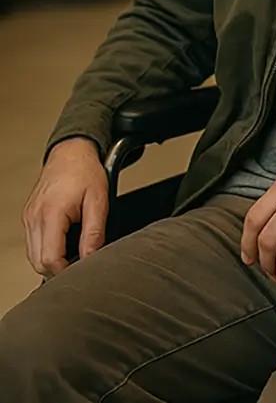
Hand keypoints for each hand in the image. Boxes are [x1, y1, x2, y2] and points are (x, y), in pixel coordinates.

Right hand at [22, 137, 108, 278]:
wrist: (72, 151)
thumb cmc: (85, 171)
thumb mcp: (99, 200)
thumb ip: (94, 232)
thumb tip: (90, 258)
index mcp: (51, 214)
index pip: (49, 259)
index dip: (67, 271)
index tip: (84, 270)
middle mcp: (34, 217)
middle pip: (38, 262)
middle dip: (59, 269)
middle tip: (81, 263)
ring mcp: (29, 217)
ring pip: (33, 255)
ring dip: (52, 259)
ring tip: (75, 250)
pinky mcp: (29, 216)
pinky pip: (33, 243)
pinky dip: (47, 248)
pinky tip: (65, 241)